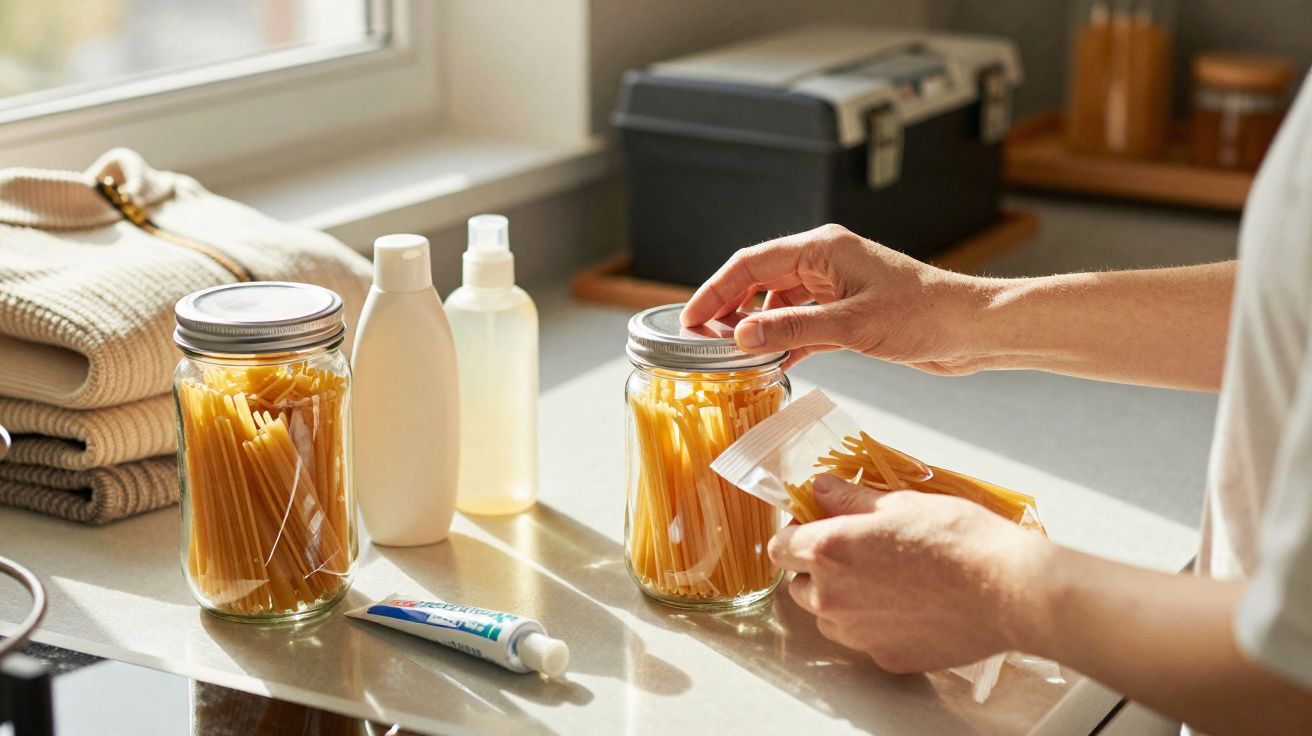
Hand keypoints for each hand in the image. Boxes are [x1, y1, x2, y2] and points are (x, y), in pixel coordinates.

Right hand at [680, 224, 990, 371]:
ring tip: (733, 356)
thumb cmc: (923, 316)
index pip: (750, 263)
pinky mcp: (848, 312)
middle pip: (758, 280)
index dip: (714, 290)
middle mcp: (824, 262)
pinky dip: (784, 341)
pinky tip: (770, 364)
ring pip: (779, 303)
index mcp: (821, 249)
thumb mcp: (851, 326)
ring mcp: (836, 287)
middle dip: (728, 309)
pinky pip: (802, 323)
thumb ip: (792, 328)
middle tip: (703, 341)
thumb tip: (740, 334)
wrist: (971, 330)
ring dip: (756, 328)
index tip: (689, 319)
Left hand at [769, 474, 1051, 672]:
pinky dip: (875, 623)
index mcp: (829, 550)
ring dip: (842, 598)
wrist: (1006, 589)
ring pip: (828, 616)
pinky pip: (864, 639)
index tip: (815, 523)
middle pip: (799, 584)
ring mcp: (858, 634)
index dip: (795, 532)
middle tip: (856, 549)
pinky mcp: (886, 657)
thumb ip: (849, 499)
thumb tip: (820, 488)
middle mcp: (832, 597)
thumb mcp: (899, 503)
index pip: (779, 546)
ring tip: (884, 578)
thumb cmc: (958, 540)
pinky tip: (907, 604)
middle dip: (817, 566)